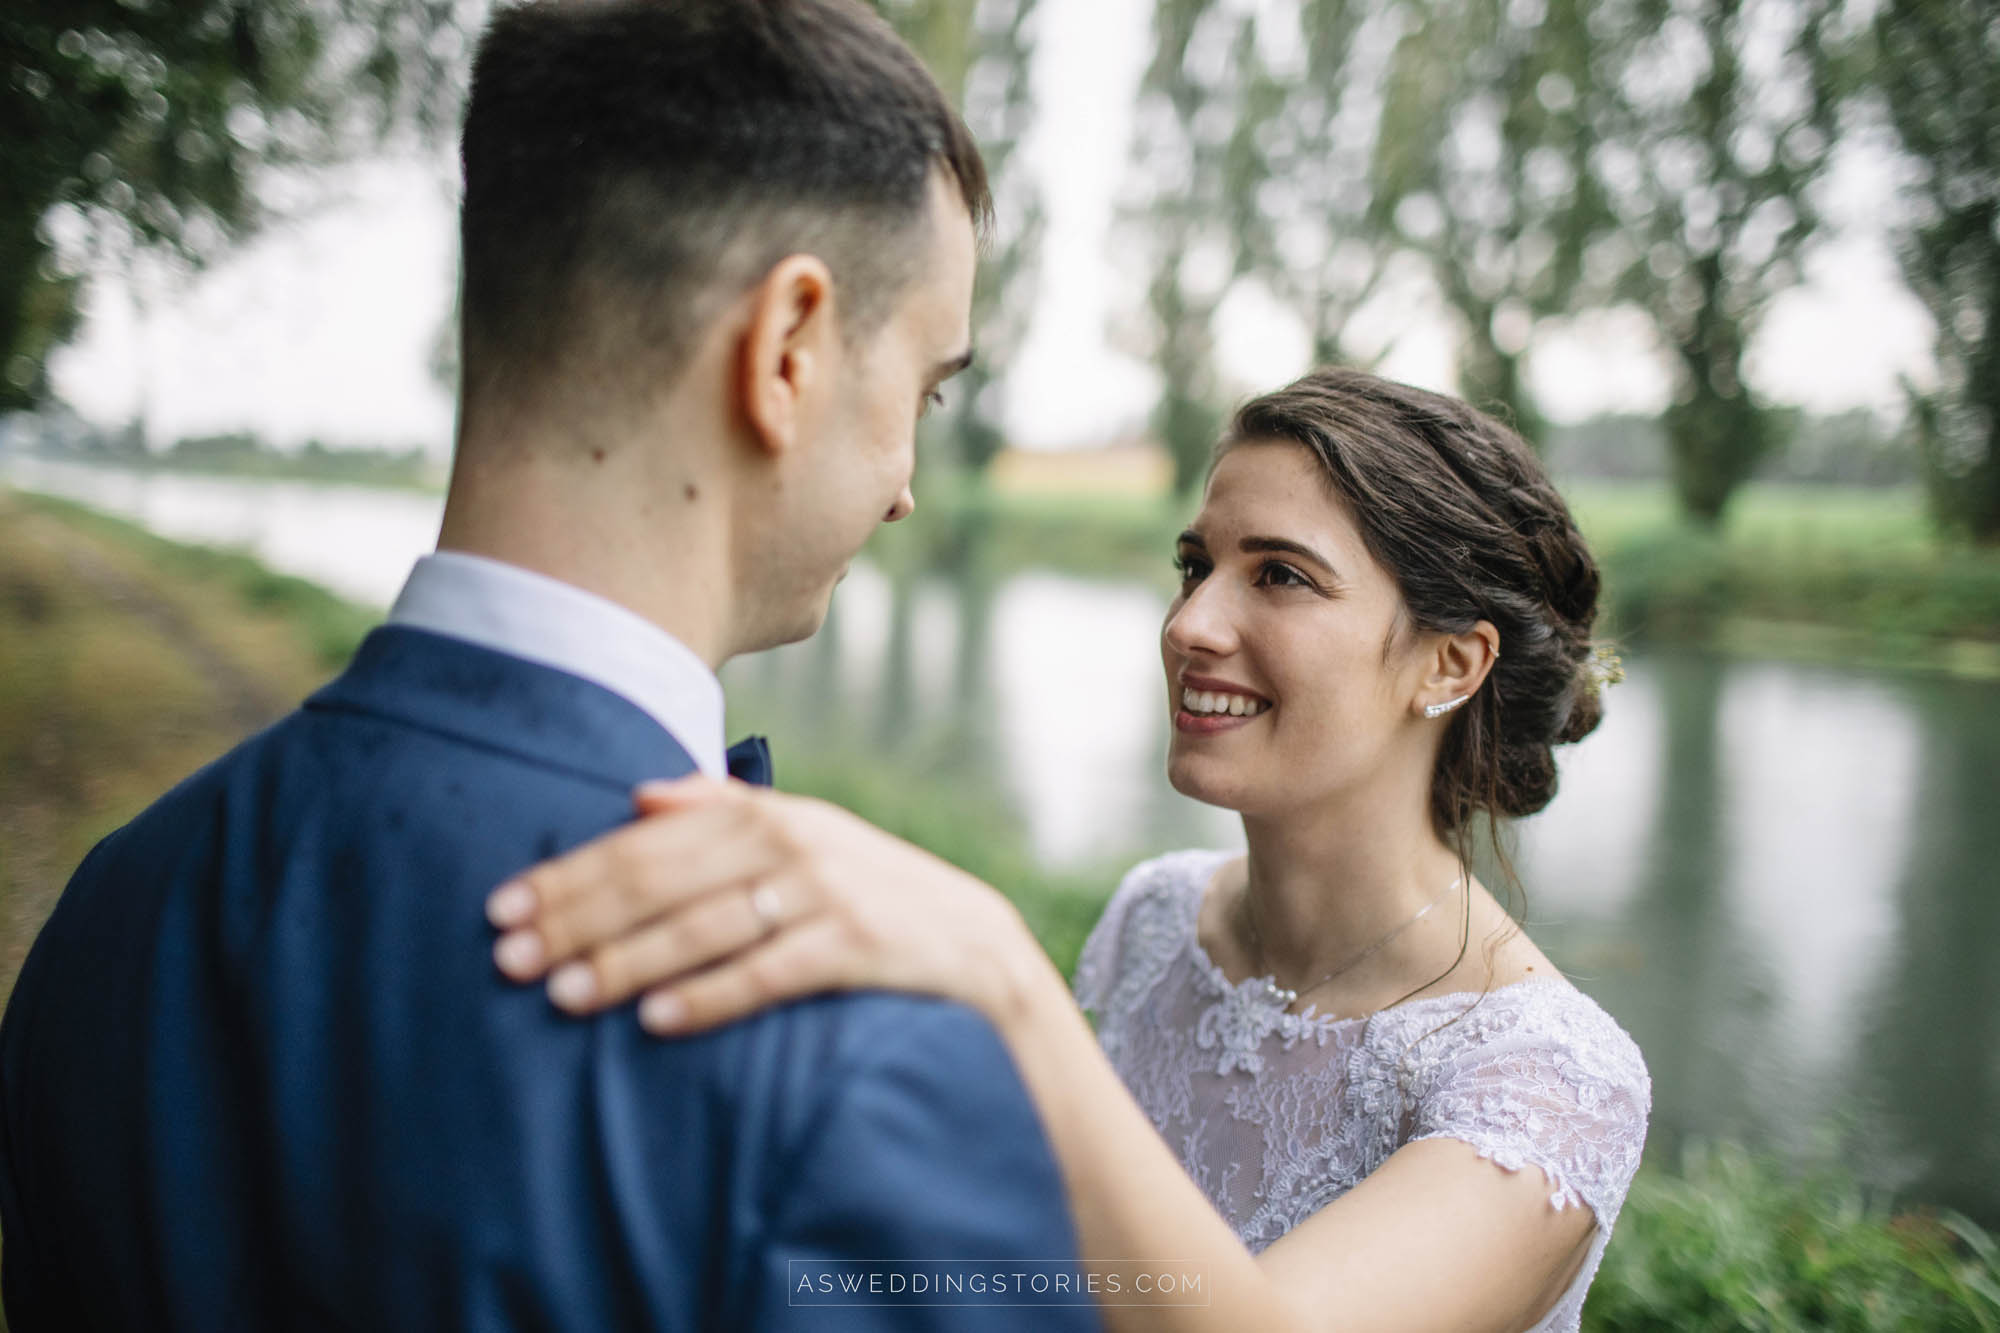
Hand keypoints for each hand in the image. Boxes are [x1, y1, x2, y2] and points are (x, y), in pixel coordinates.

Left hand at [484, 777, 1042, 1035]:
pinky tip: (657, 1021)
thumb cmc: (869, 892)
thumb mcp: (804, 837)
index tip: (502, 909)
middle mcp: (790, 843)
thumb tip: (639, 791)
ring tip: (564, 995)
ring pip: (703, 927)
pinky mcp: (855, 945)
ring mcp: (825, 894)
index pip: (645, 842)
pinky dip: (709, 996)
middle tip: (509, 959)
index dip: (570, 875)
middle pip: (661, 881)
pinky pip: (767, 973)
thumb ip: (723, 810)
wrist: (972, 945)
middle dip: (578, 919)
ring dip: (627, 961)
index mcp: (765, 814)